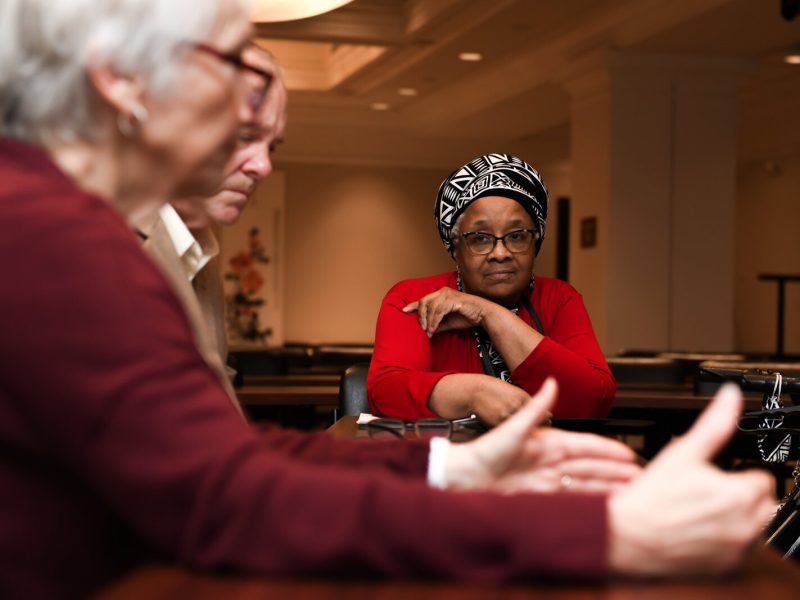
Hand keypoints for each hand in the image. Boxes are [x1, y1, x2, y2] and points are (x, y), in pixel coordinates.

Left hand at [403, 287, 492, 336]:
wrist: (482, 315)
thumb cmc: (466, 317)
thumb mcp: (446, 322)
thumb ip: (435, 324)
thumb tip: (424, 332)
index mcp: (440, 294)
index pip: (423, 299)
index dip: (412, 305)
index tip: (403, 310)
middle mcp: (442, 292)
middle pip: (423, 301)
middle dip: (420, 316)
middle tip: (421, 328)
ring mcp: (447, 294)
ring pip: (430, 307)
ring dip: (428, 321)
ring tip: (428, 332)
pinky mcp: (452, 299)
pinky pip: (438, 311)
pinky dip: (434, 321)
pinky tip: (433, 329)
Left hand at [443, 378, 640, 493]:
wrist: (464, 478)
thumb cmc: (484, 451)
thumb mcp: (513, 428)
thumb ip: (535, 409)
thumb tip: (552, 382)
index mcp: (548, 443)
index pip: (586, 447)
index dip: (608, 451)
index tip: (630, 456)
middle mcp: (551, 462)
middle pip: (592, 467)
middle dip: (617, 472)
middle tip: (642, 479)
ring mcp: (547, 480)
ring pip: (586, 484)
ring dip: (608, 488)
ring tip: (631, 494)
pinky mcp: (540, 497)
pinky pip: (571, 499)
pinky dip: (589, 502)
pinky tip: (604, 507)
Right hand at [608, 384, 775, 576]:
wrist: (628, 536)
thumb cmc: (652, 497)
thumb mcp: (682, 452)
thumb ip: (714, 423)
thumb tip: (731, 396)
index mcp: (741, 495)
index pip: (761, 479)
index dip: (736, 474)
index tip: (715, 477)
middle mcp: (747, 526)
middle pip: (763, 505)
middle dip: (742, 498)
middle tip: (707, 494)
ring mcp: (737, 550)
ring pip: (753, 529)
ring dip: (737, 521)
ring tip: (701, 512)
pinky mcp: (726, 568)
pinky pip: (739, 551)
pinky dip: (725, 542)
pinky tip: (698, 531)